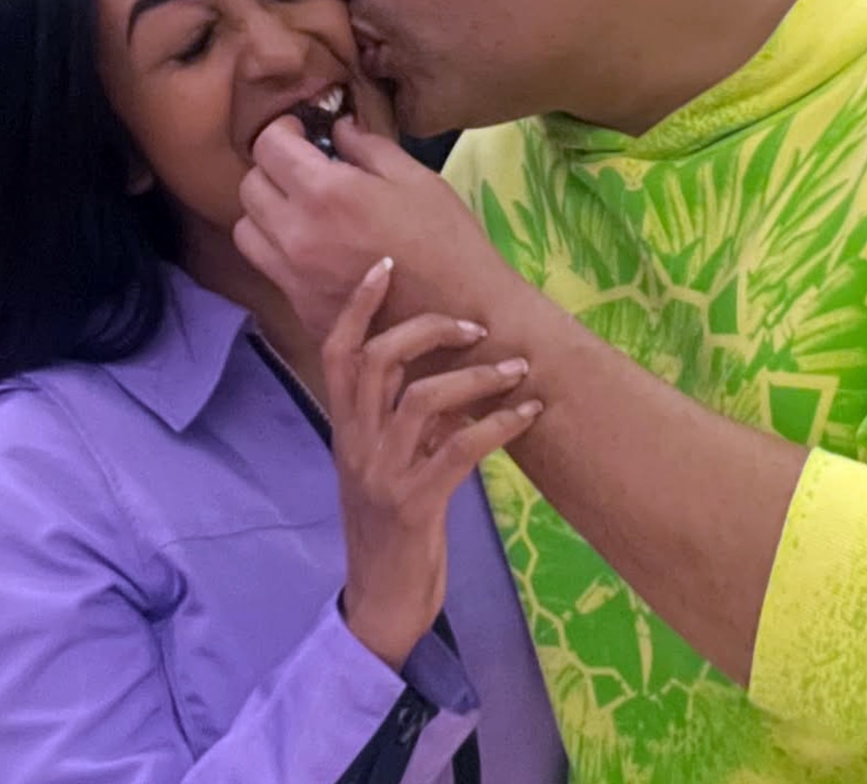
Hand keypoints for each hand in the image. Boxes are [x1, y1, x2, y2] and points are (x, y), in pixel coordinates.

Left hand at [236, 115, 522, 340]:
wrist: (462, 315)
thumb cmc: (448, 240)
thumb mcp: (417, 179)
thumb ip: (369, 147)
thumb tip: (339, 130)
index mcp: (325, 192)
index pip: (269, 145)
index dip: (284, 130)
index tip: (302, 133)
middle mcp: (296, 232)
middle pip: (249, 185)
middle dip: (272, 168)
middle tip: (304, 168)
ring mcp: (292, 274)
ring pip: (246, 228)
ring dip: (266, 211)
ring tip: (300, 209)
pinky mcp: (299, 305)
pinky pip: (266, 266)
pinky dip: (278, 249)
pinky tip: (315, 247)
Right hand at [325, 257, 542, 668]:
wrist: (381, 602)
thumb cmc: (392, 525)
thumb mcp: (388, 462)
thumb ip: (404, 417)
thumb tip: (449, 367)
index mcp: (346, 428)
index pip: (337, 352)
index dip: (359, 306)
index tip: (386, 264)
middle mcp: (356, 444)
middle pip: (377, 361)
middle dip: (429, 330)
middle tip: (475, 325)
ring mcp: (383, 475)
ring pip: (421, 400)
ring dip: (476, 376)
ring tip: (517, 368)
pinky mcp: (416, 505)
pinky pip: (459, 449)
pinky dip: (499, 423)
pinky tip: (529, 413)